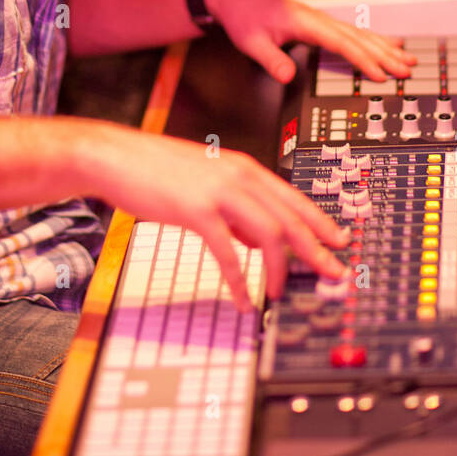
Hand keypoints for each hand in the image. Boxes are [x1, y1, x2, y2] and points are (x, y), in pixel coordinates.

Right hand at [91, 123, 350, 309]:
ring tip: (282, 292)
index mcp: (243, 168)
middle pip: (291, 218)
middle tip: (333, 273)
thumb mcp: (205, 182)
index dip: (321, 222)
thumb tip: (253, 237)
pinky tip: (244, 298)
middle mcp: (238, 176)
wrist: (116, 157)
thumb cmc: (154, 169)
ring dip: (280, 268)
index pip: (294, 198)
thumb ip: (233, 206)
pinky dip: (240, 280)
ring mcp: (219, 192)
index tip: (340, 241)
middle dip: (316, 249)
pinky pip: (229, 253)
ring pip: (269, 234)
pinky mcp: (197, 211)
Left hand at [205, 0, 416, 84]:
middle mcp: (319, 19)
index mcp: (307, 22)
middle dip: (385, 54)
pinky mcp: (318, 22)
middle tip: (408, 68)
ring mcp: (320, 20)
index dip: (363, 60)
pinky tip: (385, 43)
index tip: (381, 74)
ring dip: (384, 46)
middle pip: (359, 37)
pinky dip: (372, 39)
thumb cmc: (243, 14)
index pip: (342, 43)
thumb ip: (271, 58)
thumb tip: (287, 76)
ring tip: (408, 57)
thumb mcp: (251, 40)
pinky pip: (352, 32)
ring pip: (360, 33)